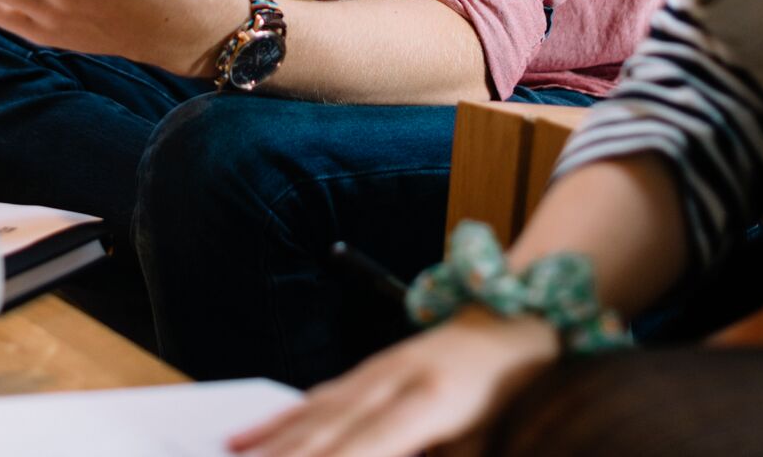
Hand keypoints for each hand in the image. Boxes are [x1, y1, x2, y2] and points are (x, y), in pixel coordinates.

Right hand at [228, 311, 559, 456]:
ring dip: (267, 448)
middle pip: (326, 431)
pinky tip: (245, 441)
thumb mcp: (491, 439)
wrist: (518, 320)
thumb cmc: (516, 390)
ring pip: (311, 415)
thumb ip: (442, 456)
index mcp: (431, 401)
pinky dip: (277, 423)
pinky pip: (314, 399)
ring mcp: (375, 370)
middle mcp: (393, 379)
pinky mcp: (368, 370)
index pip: (369, 445)